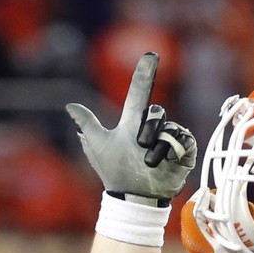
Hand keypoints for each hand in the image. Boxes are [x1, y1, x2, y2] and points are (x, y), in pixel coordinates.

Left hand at [66, 53, 197, 203]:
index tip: (151, 55)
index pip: (139, 92)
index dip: (145, 73)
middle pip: (155, 112)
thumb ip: (87, 124)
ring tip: (148, 161)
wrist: (134, 197)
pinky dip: (171, 151)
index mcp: (132, 122)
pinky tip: (165, 161)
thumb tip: (69, 105)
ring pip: (168, 127)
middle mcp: (152, 127)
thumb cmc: (115, 171)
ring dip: (156, 146)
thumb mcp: (98, 146)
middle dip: (147, 129)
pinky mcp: (183, 150)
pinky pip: (182, 140)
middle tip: (139, 146)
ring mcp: (168, 138)